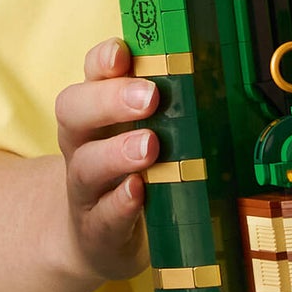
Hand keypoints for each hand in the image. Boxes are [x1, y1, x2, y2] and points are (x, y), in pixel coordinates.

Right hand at [53, 38, 158, 282]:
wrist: (95, 238)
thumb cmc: (129, 172)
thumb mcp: (141, 132)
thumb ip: (167, 105)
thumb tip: (217, 73)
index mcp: (96, 111)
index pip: (90, 74)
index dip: (102, 60)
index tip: (123, 53)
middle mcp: (82, 144)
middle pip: (74, 111)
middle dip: (109, 99)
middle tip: (149, 97)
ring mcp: (85, 188)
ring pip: (86, 164)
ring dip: (117, 152)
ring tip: (149, 145)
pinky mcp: (97, 229)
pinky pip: (104, 214)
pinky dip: (121, 202)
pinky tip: (139, 191)